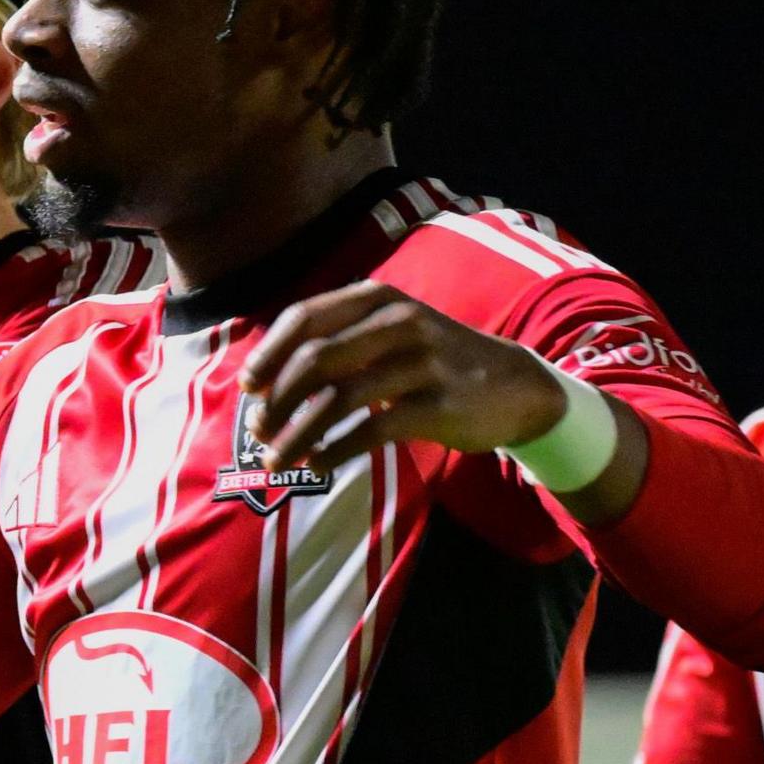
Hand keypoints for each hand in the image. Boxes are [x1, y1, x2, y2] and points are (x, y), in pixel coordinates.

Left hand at [242, 284, 572, 469]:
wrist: (515, 386)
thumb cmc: (431, 361)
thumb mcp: (387, 332)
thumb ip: (334, 343)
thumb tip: (262, 381)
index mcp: (377, 298)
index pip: (304, 318)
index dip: (268, 354)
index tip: (249, 387)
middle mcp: (399, 322)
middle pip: (315, 360)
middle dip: (277, 400)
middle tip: (258, 429)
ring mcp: (422, 362)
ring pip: (339, 399)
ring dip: (297, 433)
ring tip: (276, 459)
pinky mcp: (438, 404)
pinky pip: (372, 430)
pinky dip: (334, 450)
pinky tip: (317, 464)